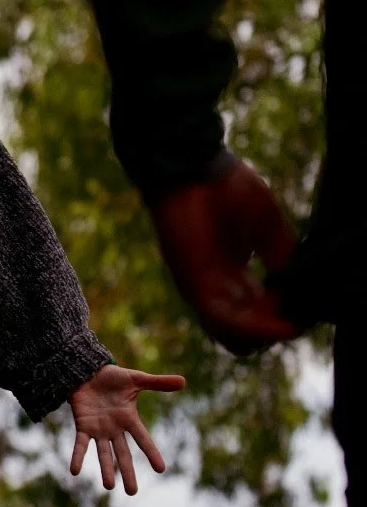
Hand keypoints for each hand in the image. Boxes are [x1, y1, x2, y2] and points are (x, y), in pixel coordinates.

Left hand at [69, 364, 185, 493]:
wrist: (88, 372)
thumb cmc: (113, 377)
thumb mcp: (137, 379)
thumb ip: (158, 383)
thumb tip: (183, 381)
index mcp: (129, 419)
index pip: (143, 439)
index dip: (151, 453)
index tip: (161, 469)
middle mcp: (115, 429)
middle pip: (123, 454)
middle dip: (128, 473)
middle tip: (132, 493)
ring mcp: (98, 430)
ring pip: (103, 453)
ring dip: (106, 469)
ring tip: (109, 486)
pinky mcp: (82, 426)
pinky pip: (80, 444)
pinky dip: (77, 456)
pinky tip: (74, 471)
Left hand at [150, 160, 297, 355]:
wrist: (194, 169)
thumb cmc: (229, 191)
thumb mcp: (270, 230)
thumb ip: (285, 260)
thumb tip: (305, 294)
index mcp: (236, 275)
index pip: (261, 314)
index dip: (287, 315)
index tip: (311, 309)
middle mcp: (221, 288)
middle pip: (249, 333)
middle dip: (279, 329)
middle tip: (301, 316)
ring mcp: (206, 290)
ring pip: (237, 337)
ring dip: (270, 335)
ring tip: (294, 324)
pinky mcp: (196, 287)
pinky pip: (227, 320)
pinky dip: (257, 328)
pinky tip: (286, 325)